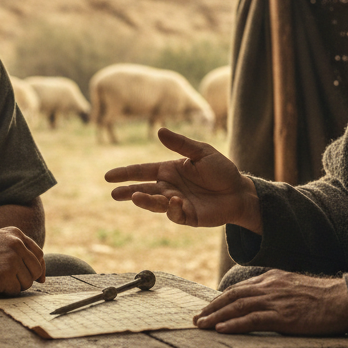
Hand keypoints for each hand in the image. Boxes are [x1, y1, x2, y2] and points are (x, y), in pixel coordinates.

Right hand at [0, 226, 46, 295]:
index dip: (38, 269)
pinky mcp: (4, 274)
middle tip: (7, 282)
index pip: (38, 254)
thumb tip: (41, 275)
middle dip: (25, 279)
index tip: (38, 279)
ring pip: (27, 283)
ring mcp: (11, 258)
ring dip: (14, 286)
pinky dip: (5, 292)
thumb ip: (16, 251)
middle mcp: (16, 243)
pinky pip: (15, 291)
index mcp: (15, 234)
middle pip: (35, 270)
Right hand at [105, 127, 259, 230]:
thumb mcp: (202, 152)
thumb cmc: (221, 170)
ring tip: (137, 197)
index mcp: (168, 170)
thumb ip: (181, 144)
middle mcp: (168, 187)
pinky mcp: (187, 216)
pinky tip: (175, 202)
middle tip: (114, 194)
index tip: (108, 176)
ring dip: (146, 201)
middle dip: (128, 192)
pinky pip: (174, 215)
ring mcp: (176, 203)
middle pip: (143, 190)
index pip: (142, 171)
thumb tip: (159, 130)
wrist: (239, 191)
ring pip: (155, 204)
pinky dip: (172, 209)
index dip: (125, 173)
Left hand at [193, 269, 347, 334]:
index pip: (240, 288)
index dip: (222, 299)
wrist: (343, 299)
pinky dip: (234, 324)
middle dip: (212, 308)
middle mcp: (270, 287)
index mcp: (272, 279)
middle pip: (233, 296)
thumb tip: (266, 300)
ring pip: (238, 307)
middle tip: (197, 319)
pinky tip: (222, 329)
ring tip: (202, 326)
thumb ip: (279, 290)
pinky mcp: (283, 316)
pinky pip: (253, 319)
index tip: (209, 308)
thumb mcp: (296, 287)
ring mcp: (275, 301)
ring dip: (217, 317)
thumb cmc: (324, 297)